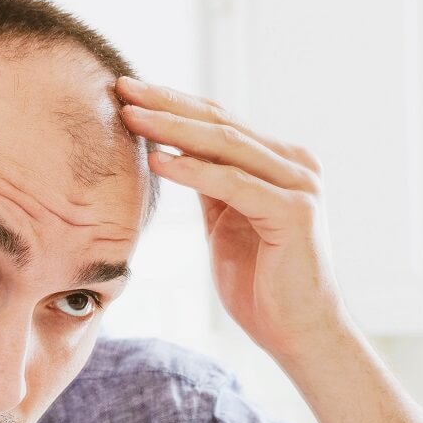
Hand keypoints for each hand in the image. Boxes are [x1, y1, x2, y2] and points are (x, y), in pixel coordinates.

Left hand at [116, 77, 347, 368]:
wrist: (300, 335)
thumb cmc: (263, 285)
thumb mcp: (227, 223)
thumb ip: (211, 186)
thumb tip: (171, 152)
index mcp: (279, 162)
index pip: (219, 120)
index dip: (172, 103)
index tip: (128, 90)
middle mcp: (295, 163)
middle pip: (220, 122)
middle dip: (166, 103)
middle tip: (122, 86)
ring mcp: (299, 184)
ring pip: (225, 144)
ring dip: (172, 128)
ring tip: (131, 115)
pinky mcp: (294, 211)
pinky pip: (233, 183)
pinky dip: (193, 169)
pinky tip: (158, 160)